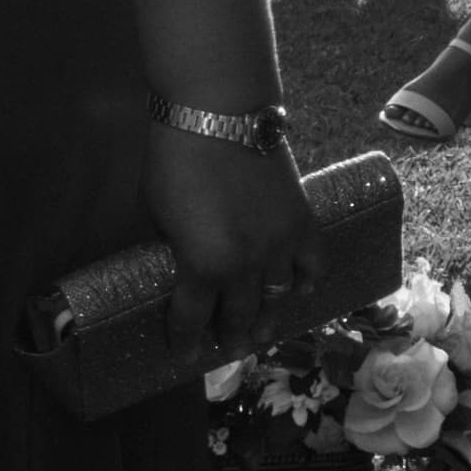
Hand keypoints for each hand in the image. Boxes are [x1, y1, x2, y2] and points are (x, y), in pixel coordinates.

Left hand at [144, 125, 315, 352]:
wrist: (220, 113)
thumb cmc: (176, 158)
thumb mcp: (158, 212)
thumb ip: (174, 244)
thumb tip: (184, 258)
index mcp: (203, 266)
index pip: (192, 319)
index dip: (185, 341)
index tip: (183, 357)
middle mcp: (246, 267)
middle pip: (241, 316)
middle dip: (232, 337)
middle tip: (228, 350)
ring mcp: (281, 247)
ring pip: (280, 299)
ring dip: (270, 320)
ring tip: (263, 335)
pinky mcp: (304, 223)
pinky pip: (313, 264)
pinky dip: (307, 281)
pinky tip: (299, 289)